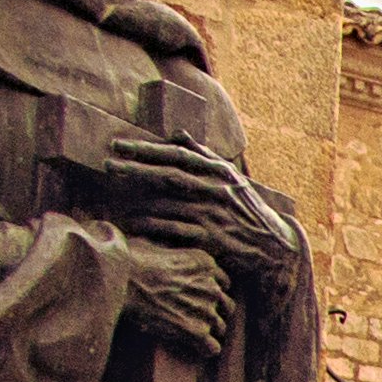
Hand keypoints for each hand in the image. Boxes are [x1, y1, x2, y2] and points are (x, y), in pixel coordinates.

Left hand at [89, 131, 298, 290]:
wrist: (273, 248)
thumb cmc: (245, 211)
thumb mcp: (231, 179)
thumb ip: (204, 156)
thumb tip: (178, 134)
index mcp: (220, 171)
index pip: (178, 154)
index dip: (147, 149)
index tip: (119, 145)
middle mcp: (218, 189)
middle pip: (169, 175)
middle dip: (135, 169)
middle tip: (108, 165)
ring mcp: (215, 214)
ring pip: (169, 203)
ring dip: (139, 200)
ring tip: (114, 198)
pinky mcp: (213, 238)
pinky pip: (175, 230)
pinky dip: (153, 226)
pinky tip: (134, 223)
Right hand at [123, 236, 234, 358]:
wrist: (120, 281)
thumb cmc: (130, 261)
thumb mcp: (157, 244)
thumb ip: (172, 252)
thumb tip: (163, 254)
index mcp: (205, 263)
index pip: (222, 282)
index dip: (209, 290)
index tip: (196, 296)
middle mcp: (211, 285)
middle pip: (225, 305)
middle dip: (213, 311)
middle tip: (193, 316)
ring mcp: (206, 309)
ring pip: (220, 327)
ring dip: (207, 330)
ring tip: (190, 333)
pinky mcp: (196, 330)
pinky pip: (212, 347)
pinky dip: (205, 349)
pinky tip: (196, 349)